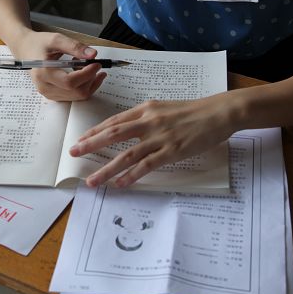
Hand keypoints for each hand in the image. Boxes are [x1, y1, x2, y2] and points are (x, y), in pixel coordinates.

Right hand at [10, 31, 106, 100]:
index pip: (70, 82)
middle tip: (96, 65)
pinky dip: (83, 85)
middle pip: (76, 92)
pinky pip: (74, 96)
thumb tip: (93, 55)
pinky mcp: (53, 95)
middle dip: (91, 79)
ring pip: (78, 96)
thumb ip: (75, 46)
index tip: (97, 63)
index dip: (87, 74)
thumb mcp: (56, 39)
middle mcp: (45, 87)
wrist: (25, 49)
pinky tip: (81, 73)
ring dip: (89, 83)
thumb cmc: (39, 43)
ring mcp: (48, 93)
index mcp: (43, 73)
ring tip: (86, 66)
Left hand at [69, 96, 231, 187]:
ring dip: (107, 168)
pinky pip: (147, 165)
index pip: (114, 121)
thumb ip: (148, 118)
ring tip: (93, 180)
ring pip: (127, 154)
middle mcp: (149, 121)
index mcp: (146, 109)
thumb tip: (132, 129)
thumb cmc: (194, 112)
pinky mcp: (172, 150)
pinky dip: (132, 175)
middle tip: (73, 153)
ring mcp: (160, 137)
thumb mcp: (165, 109)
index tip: (80, 139)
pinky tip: (121, 184)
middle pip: (113, 134)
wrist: (219, 112)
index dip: (95, 131)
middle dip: (91, 145)